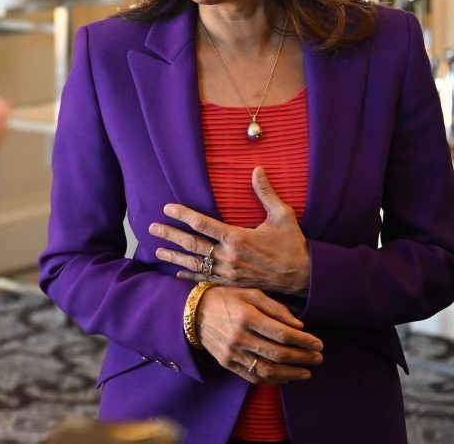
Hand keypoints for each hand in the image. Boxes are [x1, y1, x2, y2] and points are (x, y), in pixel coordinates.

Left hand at [149, 166, 310, 294]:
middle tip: (151, 228)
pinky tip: (176, 274)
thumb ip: (266, 192)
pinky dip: (189, 277)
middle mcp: (228, 256)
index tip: (167, 208)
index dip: (182, 214)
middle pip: (192, 244)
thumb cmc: (292, 243)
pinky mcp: (232, 284)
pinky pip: (205, 280)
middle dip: (170, 234)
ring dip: (174, 256)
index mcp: (237, 237)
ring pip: (194, 264)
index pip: (202, 223)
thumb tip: (257, 169)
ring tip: (157, 250)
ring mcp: (228, 273)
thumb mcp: (282, 215)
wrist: (302, 276)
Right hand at [196, 286, 321, 383]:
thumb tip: (299, 325)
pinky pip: (253, 377)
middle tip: (318, 357)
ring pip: (267, 370)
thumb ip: (275, 307)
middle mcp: (239, 337)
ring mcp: (232, 353)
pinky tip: (286, 377)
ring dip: (291, 374)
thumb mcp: (250, 292)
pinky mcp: (227, 363)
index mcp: (247, 316)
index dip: (303, 341)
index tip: (318, 343)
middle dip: (302, 357)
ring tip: (307, 372)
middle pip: (278, 353)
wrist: (194, 312)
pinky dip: (272, 380)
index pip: (282, 333)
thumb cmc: (226, 297)